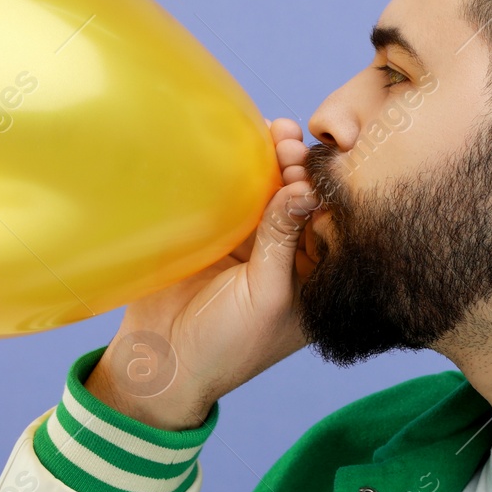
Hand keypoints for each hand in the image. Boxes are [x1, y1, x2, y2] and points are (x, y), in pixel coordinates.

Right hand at [84, 118, 318, 429]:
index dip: (326, 191)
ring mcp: (254, 245)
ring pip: (269, 192)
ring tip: (274, 130)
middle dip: (299, 168)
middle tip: (291, 143)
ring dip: (272, 161)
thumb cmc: (226, 345)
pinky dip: (240, 169)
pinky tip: (243, 141)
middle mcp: (291, 259)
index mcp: (315, 281)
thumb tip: (304, 188)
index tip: (321, 163)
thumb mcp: (264, 295)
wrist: (160, 362)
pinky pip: (234, 196)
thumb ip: (282, 241)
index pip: (330, 226)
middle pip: (301, 202)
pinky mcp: (220, 235)